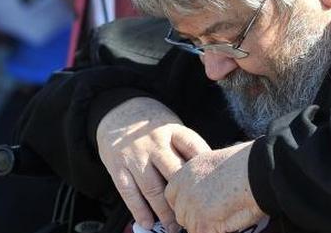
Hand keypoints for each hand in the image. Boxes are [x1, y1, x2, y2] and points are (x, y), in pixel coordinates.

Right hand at [95, 97, 209, 231]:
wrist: (115, 109)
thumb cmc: (152, 125)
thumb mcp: (172, 126)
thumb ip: (187, 149)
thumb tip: (207, 177)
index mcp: (172, 130)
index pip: (194, 148)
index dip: (204, 168)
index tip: (214, 188)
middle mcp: (153, 142)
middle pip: (174, 172)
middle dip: (186, 196)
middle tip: (195, 215)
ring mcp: (134, 155)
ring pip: (152, 188)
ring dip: (164, 211)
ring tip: (173, 227)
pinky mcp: (117, 166)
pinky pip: (128, 191)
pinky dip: (138, 209)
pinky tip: (148, 222)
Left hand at [165, 143, 262, 232]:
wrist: (256, 169)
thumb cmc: (243, 164)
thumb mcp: (211, 163)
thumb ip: (199, 180)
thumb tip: (202, 195)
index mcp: (183, 174)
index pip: (172, 197)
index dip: (186, 205)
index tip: (199, 208)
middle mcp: (183, 191)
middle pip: (181, 215)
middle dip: (197, 218)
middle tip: (216, 214)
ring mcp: (191, 208)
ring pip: (193, 228)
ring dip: (208, 226)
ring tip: (226, 216)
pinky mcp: (202, 223)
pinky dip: (217, 231)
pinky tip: (228, 223)